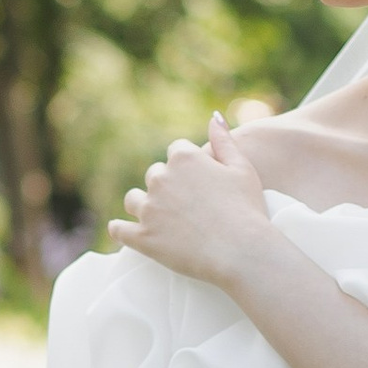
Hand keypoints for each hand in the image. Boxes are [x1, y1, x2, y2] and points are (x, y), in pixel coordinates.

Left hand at [109, 113, 275, 290]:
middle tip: (182, 205)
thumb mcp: (242, 168)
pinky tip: (121, 230)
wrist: (241, 251)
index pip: (176, 151)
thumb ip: (224, 140)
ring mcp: (149, 208)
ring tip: (155, 217)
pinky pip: (119, 230)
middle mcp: (161, 178)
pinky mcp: (143, 237)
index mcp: (184, 158)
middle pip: (154, 175)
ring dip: (142, 204)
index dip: (187, 166)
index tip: (195, 181)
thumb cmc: (247, 209)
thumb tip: (213, 116)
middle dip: (165, 186)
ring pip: (134, 199)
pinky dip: (119, 229)